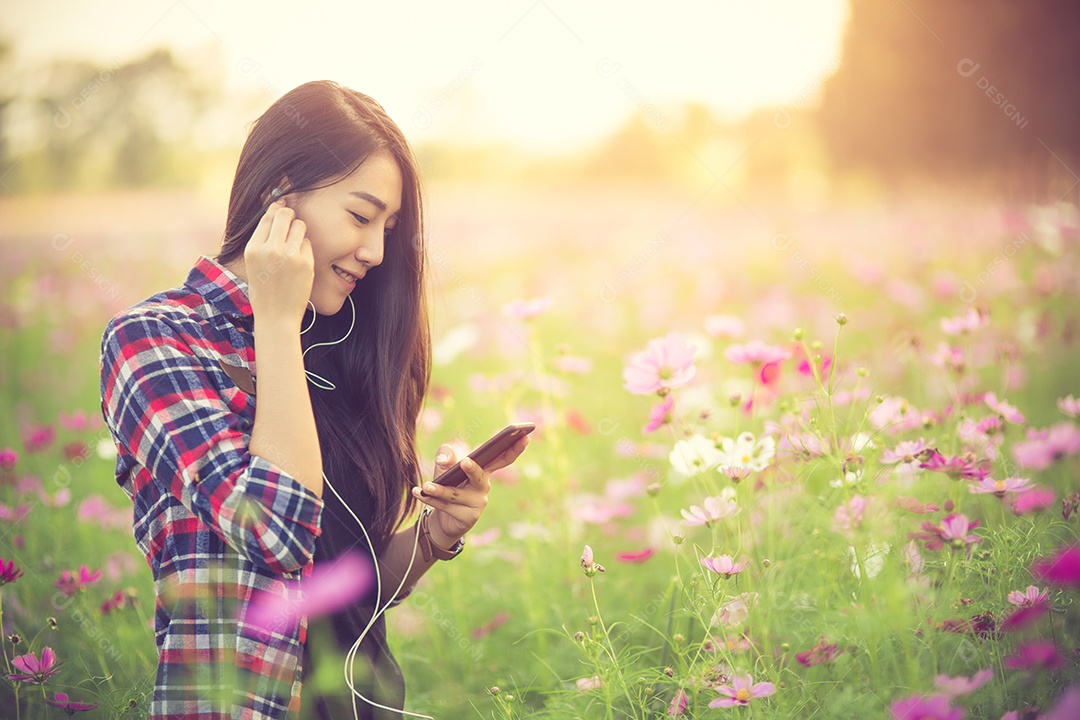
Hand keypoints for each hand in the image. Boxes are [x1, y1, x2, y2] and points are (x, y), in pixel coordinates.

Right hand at [244, 199, 313, 326]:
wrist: (276, 316)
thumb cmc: (264, 289)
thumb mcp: (253, 263)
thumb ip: (262, 239)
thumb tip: (275, 209)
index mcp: (253, 249)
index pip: (267, 216)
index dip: (276, 207)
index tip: (281, 204)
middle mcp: (270, 250)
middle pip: (285, 215)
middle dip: (289, 214)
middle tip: (291, 220)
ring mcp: (289, 256)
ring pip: (300, 226)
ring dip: (299, 231)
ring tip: (293, 245)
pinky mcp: (306, 263)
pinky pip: (308, 243)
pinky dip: (305, 248)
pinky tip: (299, 261)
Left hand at [411, 435, 529, 548]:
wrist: (444, 520)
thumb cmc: (449, 487)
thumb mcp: (446, 468)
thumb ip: (446, 457)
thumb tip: (444, 460)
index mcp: (484, 471)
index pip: (502, 458)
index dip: (514, 448)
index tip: (525, 436)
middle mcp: (484, 487)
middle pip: (481, 477)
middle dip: (473, 470)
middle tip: (465, 461)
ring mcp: (477, 504)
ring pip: (456, 494)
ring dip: (439, 490)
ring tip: (426, 485)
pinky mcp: (467, 517)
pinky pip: (445, 506)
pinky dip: (429, 499)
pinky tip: (417, 492)